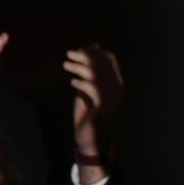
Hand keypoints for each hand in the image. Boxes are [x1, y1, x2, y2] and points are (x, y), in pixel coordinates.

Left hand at [65, 44, 123, 160]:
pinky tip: (72, 82)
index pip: (111, 60)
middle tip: (69, 53)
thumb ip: (87, 73)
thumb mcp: (86, 88)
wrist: (91, 136)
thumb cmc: (87, 112)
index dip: (95, 52)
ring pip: (96, 74)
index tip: (80, 49)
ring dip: (79, 67)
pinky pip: (92, 88)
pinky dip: (80, 83)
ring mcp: (112, 97)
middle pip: (102, 64)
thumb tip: (85, 52)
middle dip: (85, 56)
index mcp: (116, 84)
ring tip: (66, 65)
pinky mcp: (103, 105)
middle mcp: (117, 89)